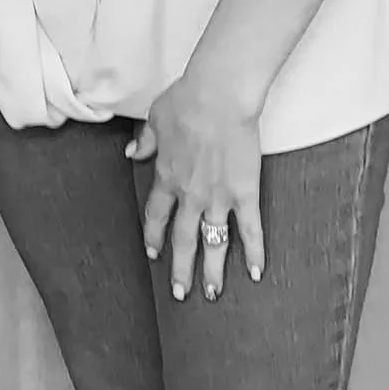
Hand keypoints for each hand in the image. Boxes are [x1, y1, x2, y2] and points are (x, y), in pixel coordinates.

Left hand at [131, 69, 265, 300]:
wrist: (217, 96)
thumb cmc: (186, 101)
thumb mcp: (155, 118)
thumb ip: (145, 141)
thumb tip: (132, 152)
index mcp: (167, 176)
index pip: (157, 215)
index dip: (154, 236)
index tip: (153, 254)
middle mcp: (190, 194)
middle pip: (183, 239)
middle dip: (181, 268)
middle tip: (180, 293)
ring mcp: (219, 197)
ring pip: (214, 243)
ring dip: (213, 271)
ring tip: (213, 293)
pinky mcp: (245, 194)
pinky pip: (250, 230)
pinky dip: (254, 253)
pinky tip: (256, 273)